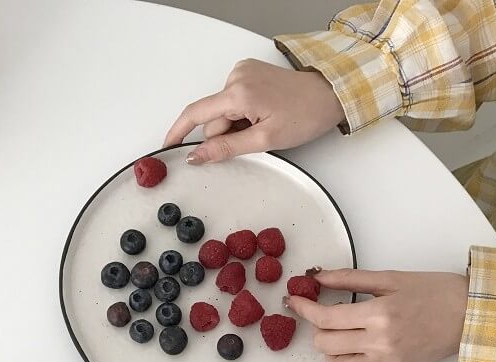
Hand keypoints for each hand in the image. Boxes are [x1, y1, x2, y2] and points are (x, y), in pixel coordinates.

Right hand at [164, 59, 344, 163]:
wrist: (328, 95)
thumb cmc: (304, 116)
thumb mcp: (264, 140)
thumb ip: (226, 148)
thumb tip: (198, 155)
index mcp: (238, 92)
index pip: (195, 114)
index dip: (178, 132)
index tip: (168, 147)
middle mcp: (237, 76)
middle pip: (214, 118)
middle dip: (226, 135)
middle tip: (254, 139)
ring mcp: (243, 72)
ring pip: (224, 112)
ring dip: (237, 125)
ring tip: (263, 125)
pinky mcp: (249, 73)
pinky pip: (234, 101)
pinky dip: (242, 114)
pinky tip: (262, 114)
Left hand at [286, 268, 468, 361]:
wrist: (470, 316)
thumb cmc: (434, 292)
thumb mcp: (391, 278)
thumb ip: (350, 279)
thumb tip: (318, 277)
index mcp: (379, 314)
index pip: (325, 318)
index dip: (303, 309)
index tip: (294, 301)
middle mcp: (380, 343)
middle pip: (325, 345)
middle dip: (317, 329)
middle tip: (327, 317)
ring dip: (330, 353)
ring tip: (342, 338)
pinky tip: (354, 354)